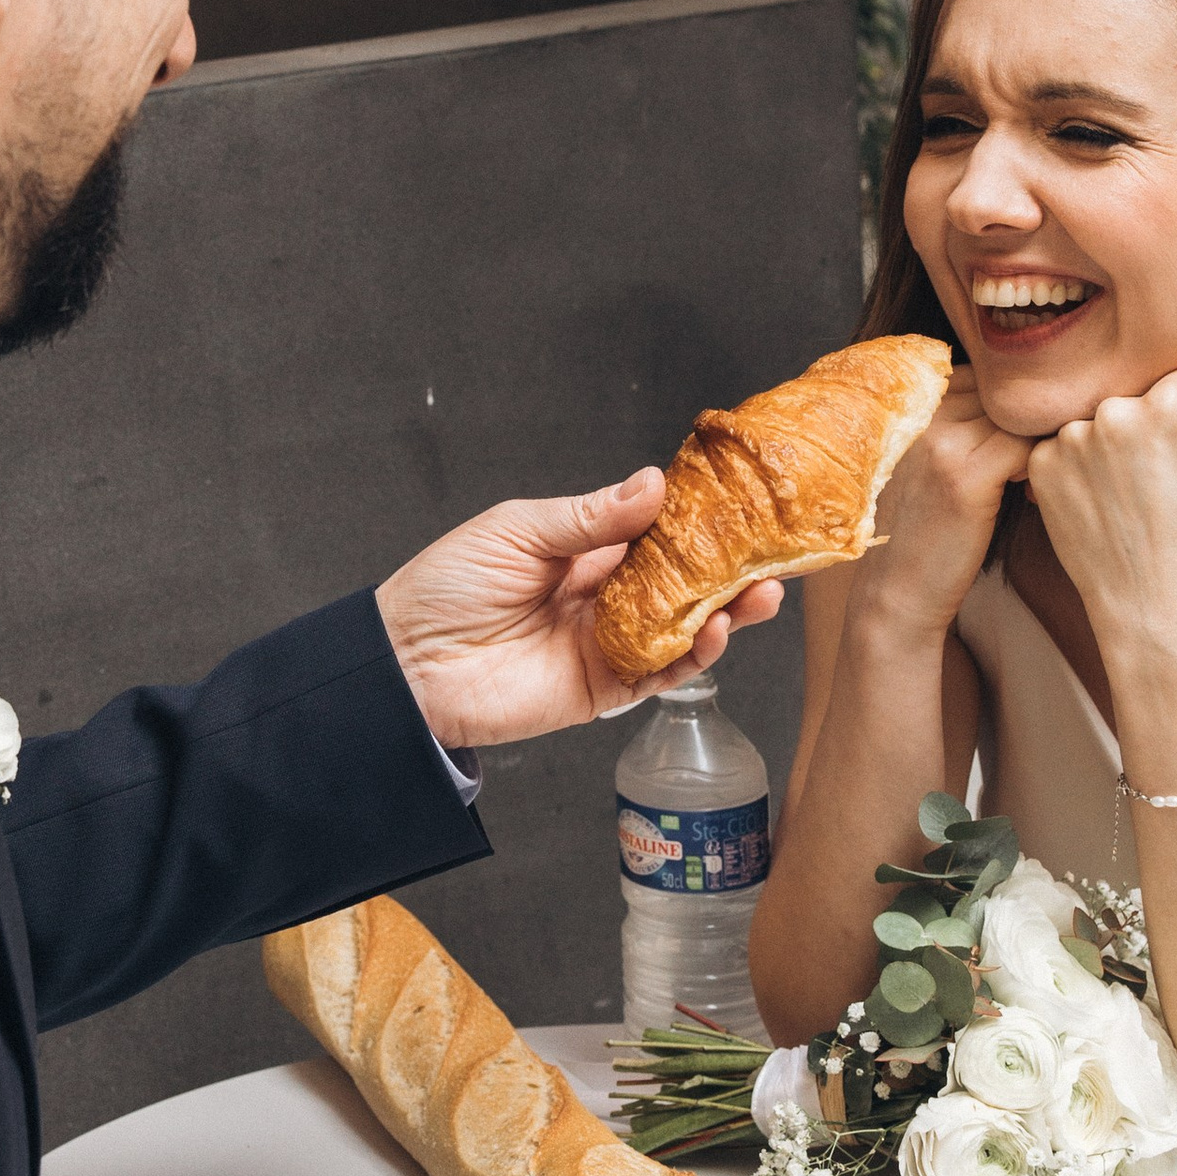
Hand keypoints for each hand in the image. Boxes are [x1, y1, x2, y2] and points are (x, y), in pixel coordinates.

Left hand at [378, 470, 782, 745]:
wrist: (405, 664)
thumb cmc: (445, 587)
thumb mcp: (518, 532)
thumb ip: (589, 517)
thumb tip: (653, 485)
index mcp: (580, 551)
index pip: (652, 532)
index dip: (694, 519)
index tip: (737, 502)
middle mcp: (601, 597)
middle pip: (679, 582)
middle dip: (726, 568)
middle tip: (771, 550)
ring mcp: (605, 644)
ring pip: (680, 628)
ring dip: (726, 612)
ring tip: (763, 590)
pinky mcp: (600, 690)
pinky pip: (658, 673)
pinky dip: (692, 656)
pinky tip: (717, 631)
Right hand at [844, 365, 1030, 652]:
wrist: (895, 594)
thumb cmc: (919, 533)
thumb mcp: (925, 467)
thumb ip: (955, 429)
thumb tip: (1013, 408)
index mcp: (908, 408)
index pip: (976, 378)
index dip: (1004, 407)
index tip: (1016, 439)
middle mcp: (922, 416)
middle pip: (1000, 393)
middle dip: (1026, 420)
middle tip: (1037, 457)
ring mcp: (942, 444)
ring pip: (1018, 417)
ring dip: (1037, 442)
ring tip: (1034, 480)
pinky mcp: (966, 477)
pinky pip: (1027, 448)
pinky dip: (1041, 468)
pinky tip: (1033, 497)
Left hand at [1023, 362, 1176, 642]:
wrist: (1158, 603)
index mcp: (1169, 404)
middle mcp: (1113, 412)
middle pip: (1144, 397)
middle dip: (1159, 427)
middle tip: (1170, 482)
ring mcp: (1071, 440)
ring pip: (1105, 421)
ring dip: (1120, 445)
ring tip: (1138, 495)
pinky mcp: (1043, 466)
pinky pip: (1070, 447)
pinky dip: (1087, 468)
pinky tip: (1108, 502)